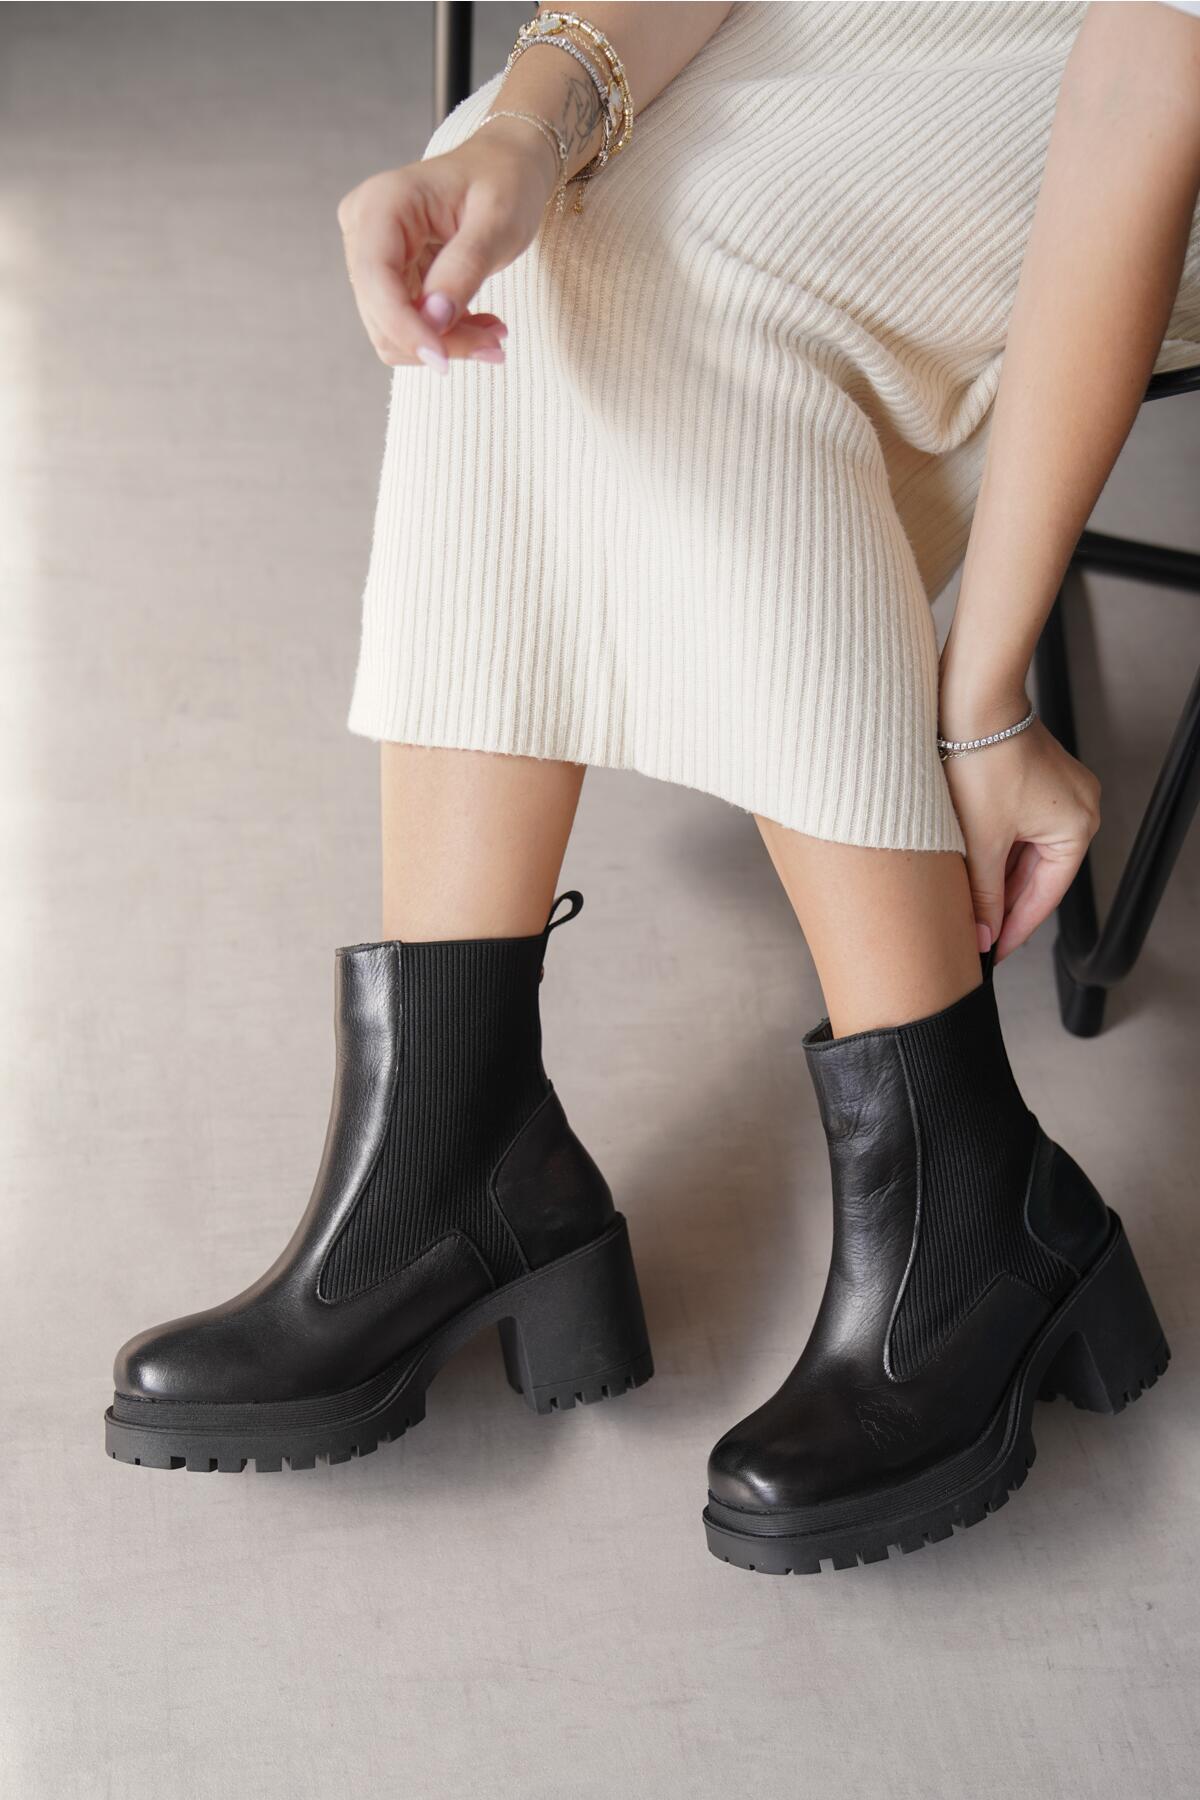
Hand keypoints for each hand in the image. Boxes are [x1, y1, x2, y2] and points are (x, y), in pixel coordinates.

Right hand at [336, 120, 558, 368]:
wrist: (505, 167)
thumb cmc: (505, 182)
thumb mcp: (497, 223)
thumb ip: (464, 270)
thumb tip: (434, 320)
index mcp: (383, 202)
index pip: (376, 279)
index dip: (405, 327)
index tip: (444, 361)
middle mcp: (364, 227)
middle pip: (382, 312)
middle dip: (438, 339)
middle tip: (495, 345)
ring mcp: (370, 254)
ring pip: (392, 330)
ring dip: (446, 342)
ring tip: (494, 333)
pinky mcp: (387, 276)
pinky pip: (407, 325)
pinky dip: (445, 336)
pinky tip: (481, 325)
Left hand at [942, 715, 1100, 961]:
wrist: (971, 702)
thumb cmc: (982, 762)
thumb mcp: (980, 841)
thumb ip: (982, 895)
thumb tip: (982, 938)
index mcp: (1078, 828)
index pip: (1046, 896)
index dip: (1016, 929)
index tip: (993, 954)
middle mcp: (1080, 809)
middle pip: (1037, 875)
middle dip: (1004, 905)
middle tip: (975, 937)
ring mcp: (1061, 793)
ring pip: (1026, 853)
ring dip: (998, 878)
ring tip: (968, 907)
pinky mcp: (1038, 780)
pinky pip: (1022, 829)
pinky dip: (999, 851)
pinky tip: (971, 870)